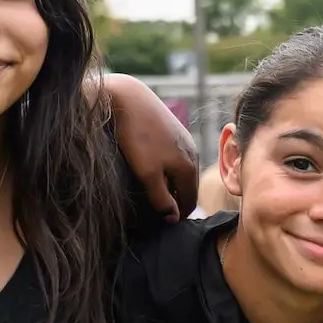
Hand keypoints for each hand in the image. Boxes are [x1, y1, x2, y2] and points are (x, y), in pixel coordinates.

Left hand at [100, 74, 198, 220]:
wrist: (130, 99)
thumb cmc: (138, 138)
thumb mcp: (148, 173)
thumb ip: (161, 198)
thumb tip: (173, 218)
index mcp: (189, 166)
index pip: (190, 201)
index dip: (178, 215)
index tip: (161, 223)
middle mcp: (193, 153)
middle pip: (188, 186)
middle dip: (176, 200)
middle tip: (156, 212)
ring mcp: (184, 140)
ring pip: (181, 171)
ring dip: (171, 184)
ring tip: (153, 193)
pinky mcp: (174, 130)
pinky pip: (175, 158)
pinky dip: (168, 169)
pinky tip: (152, 169)